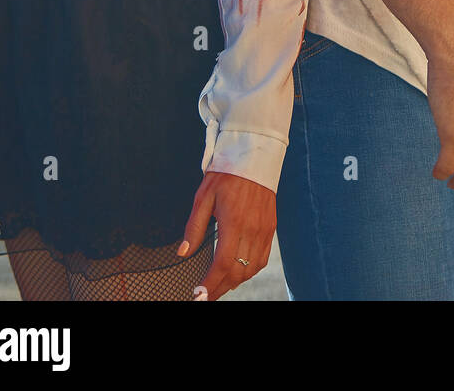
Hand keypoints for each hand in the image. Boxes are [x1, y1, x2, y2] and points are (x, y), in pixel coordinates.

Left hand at [179, 170, 275, 300]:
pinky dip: (249, 271)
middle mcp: (252, 229)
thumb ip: (194, 227)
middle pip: (237, 271)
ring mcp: (264, 230)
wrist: (255, 156)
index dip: (210, 284)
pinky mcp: (271, 228)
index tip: (199, 295)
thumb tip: (183, 253)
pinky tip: (238, 273)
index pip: (222, 263)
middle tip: (205, 295)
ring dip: (234, 282)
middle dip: (219, 288)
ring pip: (250, 269)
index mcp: (234, 221)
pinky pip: (262, 259)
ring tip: (219, 286)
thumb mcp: (204, 196)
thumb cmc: (226, 174)